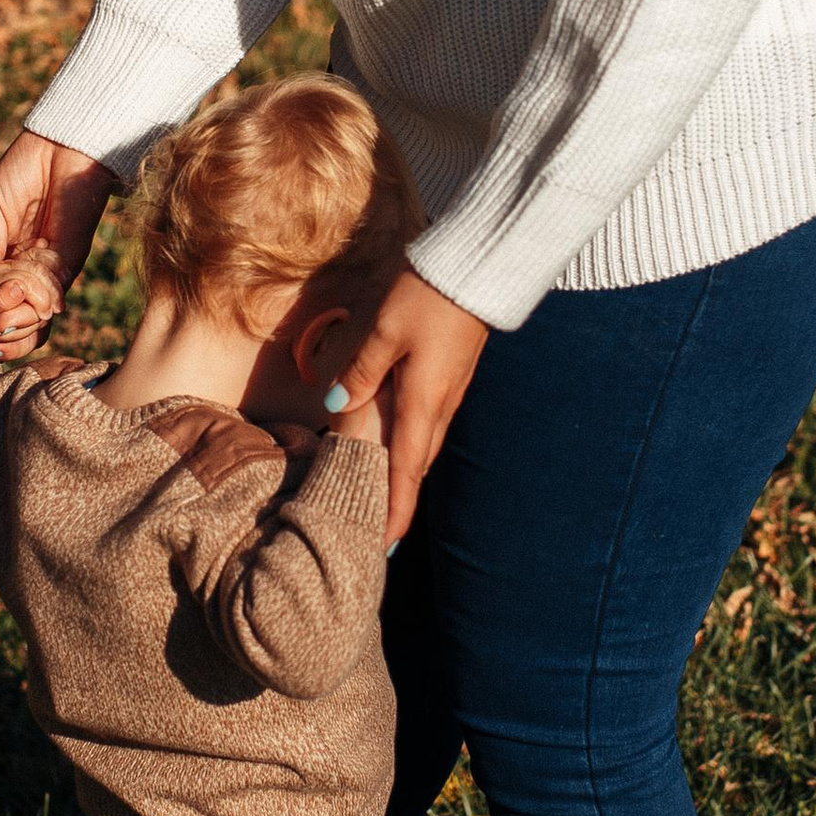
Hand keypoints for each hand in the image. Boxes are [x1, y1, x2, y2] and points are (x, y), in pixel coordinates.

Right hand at [0, 131, 117, 353]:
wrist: (59, 148)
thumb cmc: (21, 171)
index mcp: (5, 257)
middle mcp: (27, 270)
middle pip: (14, 316)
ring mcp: (49, 269)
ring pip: (35, 316)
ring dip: (14, 326)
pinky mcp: (69, 262)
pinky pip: (52, 296)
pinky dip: (33, 307)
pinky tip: (14, 305)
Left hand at [327, 265, 488, 542]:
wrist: (478, 268)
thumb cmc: (428, 295)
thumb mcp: (385, 330)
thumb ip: (361, 370)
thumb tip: (337, 406)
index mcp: (423, 401)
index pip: (406, 470)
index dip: (395, 510)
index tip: (385, 547)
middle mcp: (441, 404)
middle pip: (417, 465)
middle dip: (401, 501)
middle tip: (381, 534)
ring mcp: (451, 391)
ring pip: (426, 445)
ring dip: (408, 476)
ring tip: (388, 499)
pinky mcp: (453, 375)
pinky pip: (432, 423)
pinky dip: (415, 446)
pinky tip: (402, 445)